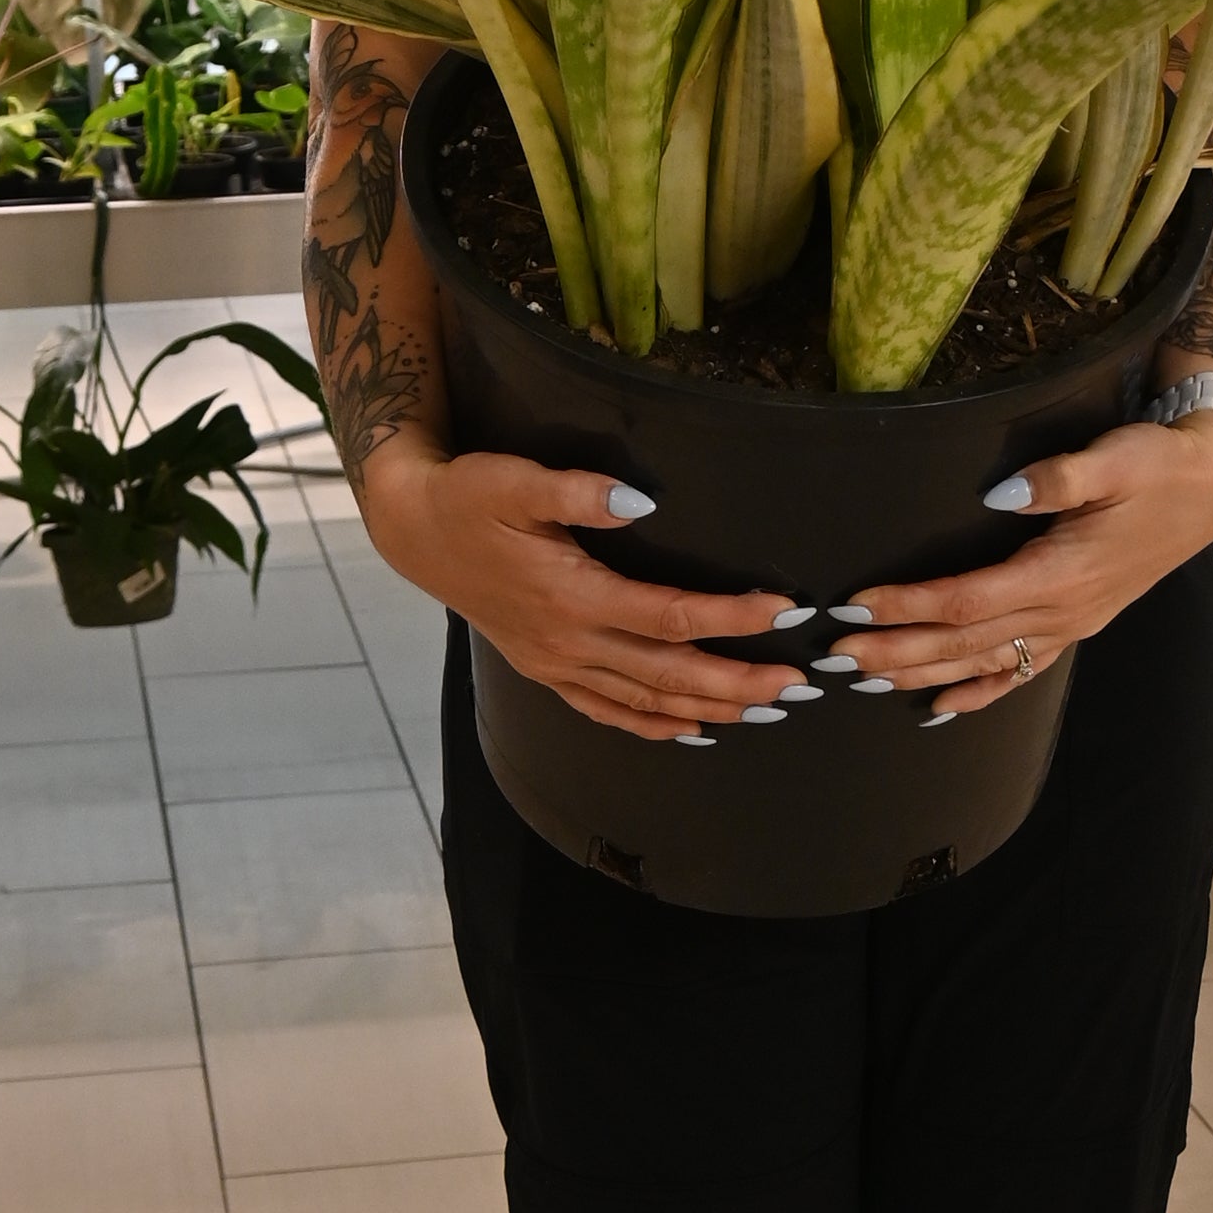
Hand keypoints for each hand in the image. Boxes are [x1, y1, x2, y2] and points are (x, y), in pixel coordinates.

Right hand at [355, 437, 815, 748]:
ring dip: (708, 710)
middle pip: (667, 674)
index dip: (730, 617)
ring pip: (643, 702)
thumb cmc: (470, 497)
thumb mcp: (516, 479)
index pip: (668, 616)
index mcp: (570, 595)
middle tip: (798, 685)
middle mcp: (567, 641)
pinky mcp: (545, 668)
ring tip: (767, 712)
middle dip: (738, 683)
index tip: (783, 610)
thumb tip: (642, 500)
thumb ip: (579, 491)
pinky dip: (652, 727)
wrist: (414, 529)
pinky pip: (605, 711)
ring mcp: (555, 663)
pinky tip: (692, 733)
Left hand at [834, 410, 1212, 717]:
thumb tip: (997, 495)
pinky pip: (1021, 672)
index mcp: (1062, 572)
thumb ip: (1058, 479)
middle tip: (839, 656)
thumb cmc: (1157, 467)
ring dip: (924, 674)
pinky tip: (940, 710)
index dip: (910, 605)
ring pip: (985, 663)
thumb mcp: (1115, 459)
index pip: (968, 599)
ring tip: (868, 680)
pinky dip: (978, 694)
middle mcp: (1063, 611)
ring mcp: (1071, 625)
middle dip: (898, 650)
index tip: (858, 604)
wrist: (1209, 489)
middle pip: (965, 642)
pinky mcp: (1077, 625)